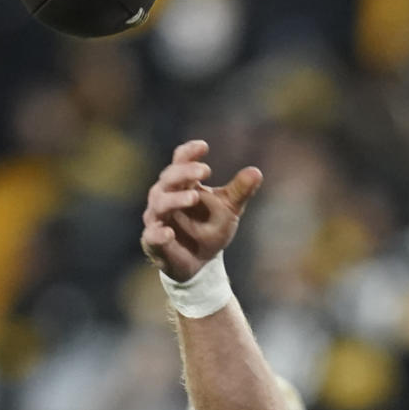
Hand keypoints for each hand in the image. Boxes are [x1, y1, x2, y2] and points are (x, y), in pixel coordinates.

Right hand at [140, 140, 262, 281]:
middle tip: (205, 170)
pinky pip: (152, 236)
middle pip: (169, 178)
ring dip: (176, 199)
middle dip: (185, 172)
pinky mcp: (154, 242)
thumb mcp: (229, 209)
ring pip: (160, 203)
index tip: (204, 147)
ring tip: (194, 197)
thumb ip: (240, 191)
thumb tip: (256, 172)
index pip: (180, 161)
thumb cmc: (210, 228)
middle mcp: (165, 196)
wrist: (201, 263)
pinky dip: (159, 234)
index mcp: (182, 184)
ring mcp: (157, 218)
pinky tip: (169, 233)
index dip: (189, 152)